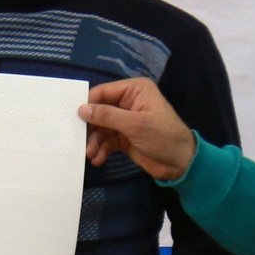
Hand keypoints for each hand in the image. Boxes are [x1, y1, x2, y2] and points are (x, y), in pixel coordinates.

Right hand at [80, 78, 197, 179]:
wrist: (181, 163)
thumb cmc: (163, 136)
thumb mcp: (135, 125)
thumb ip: (107, 116)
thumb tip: (82, 109)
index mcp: (134, 90)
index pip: (104, 92)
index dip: (88, 104)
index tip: (73, 118)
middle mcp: (128, 102)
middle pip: (99, 111)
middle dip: (90, 127)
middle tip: (79, 140)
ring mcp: (126, 121)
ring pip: (101, 128)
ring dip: (94, 141)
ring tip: (90, 154)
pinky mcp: (124, 138)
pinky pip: (107, 141)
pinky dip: (101, 149)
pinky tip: (98, 160)